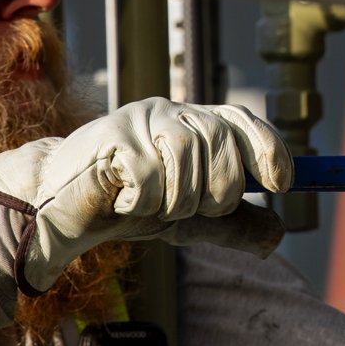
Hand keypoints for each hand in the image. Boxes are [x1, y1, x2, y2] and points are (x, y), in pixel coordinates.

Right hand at [0, 98, 293, 292]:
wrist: (62, 211)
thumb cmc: (127, 207)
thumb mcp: (188, 220)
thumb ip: (231, 226)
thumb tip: (279, 233)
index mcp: (191, 123)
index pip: (241, 119)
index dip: (267, 148)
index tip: (282, 184)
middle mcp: (169, 112)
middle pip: (221, 142)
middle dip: (216, 192)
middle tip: (189, 210)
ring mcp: (139, 120)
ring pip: (187, 158)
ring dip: (176, 200)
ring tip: (151, 206)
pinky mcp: (112, 137)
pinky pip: (151, 176)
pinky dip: (144, 202)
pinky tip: (125, 200)